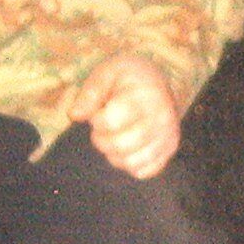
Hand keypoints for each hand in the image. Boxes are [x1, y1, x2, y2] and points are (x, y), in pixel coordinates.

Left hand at [71, 53, 181, 178]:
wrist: (159, 82)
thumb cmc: (130, 77)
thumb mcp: (108, 72)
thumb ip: (90, 92)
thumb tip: (75, 115)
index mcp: (145, 96)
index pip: (110, 122)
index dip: (97, 120)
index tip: (99, 112)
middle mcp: (161, 119)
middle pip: (119, 146)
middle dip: (101, 139)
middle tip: (103, 128)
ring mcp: (168, 137)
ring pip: (131, 163)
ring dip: (114, 154)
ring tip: (115, 136)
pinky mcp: (169, 151)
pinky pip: (143, 171)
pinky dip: (130, 164)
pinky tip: (128, 147)